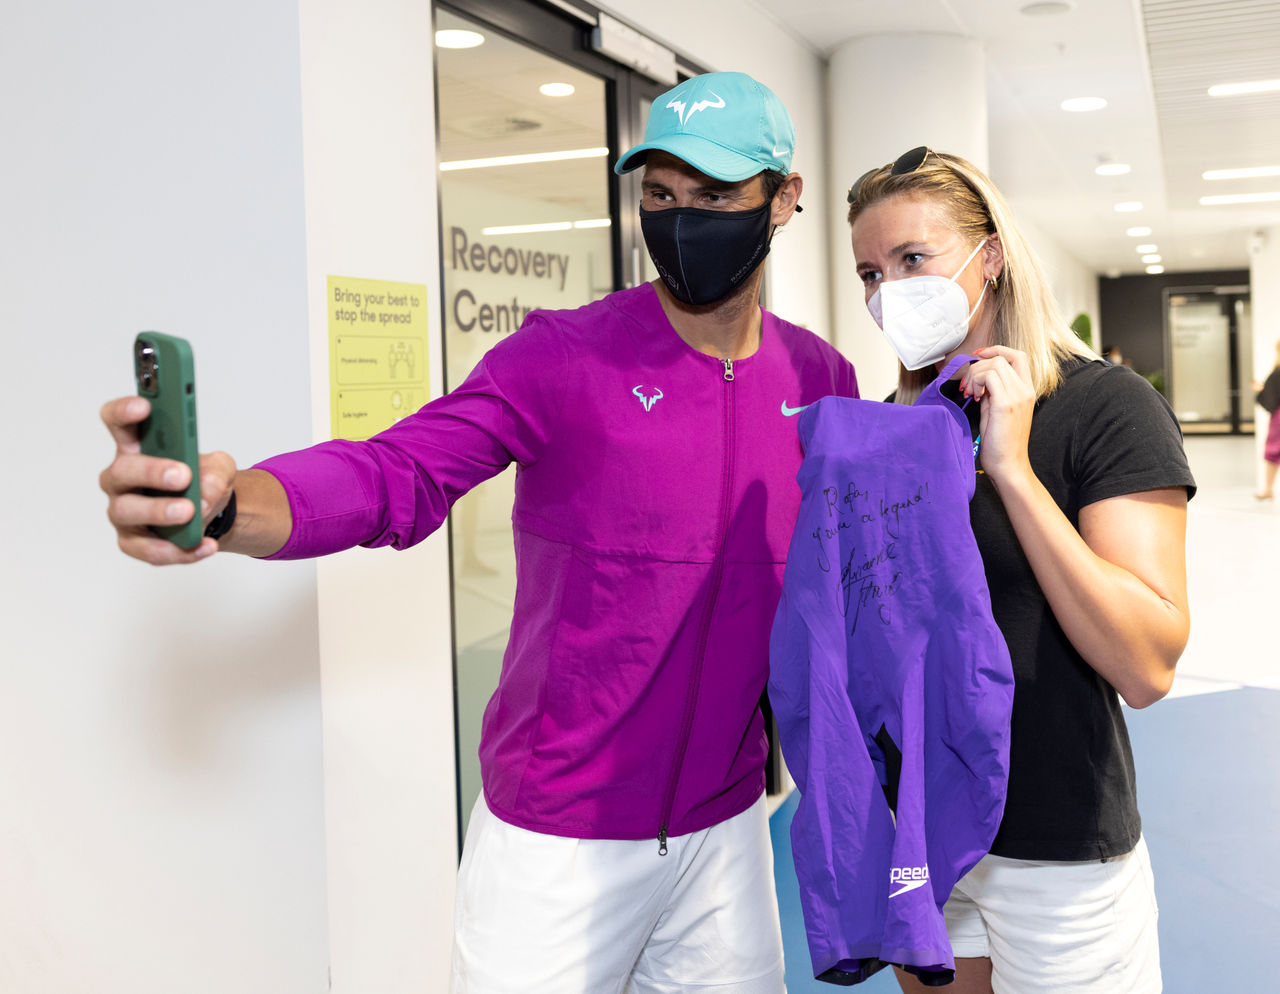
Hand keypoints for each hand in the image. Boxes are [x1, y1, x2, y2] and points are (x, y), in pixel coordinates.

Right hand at [99, 396, 236, 563]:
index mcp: (137, 447)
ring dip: (159, 511)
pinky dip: (180, 550)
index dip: (124, 412)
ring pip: (127, 511)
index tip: (144, 407)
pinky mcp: (132, 542)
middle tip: (182, 475)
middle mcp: (121, 478)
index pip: (117, 422)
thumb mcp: (221, 467)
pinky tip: (206, 545)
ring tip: (189, 511)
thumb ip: (217, 471)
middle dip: (151, 471)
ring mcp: (123, 510)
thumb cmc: (204, 480)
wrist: (213, 514)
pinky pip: (150, 549)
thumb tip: (204, 491)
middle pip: (121, 470)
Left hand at [957, 346, 1035, 487]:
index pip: (1018, 356)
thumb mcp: (996, 410)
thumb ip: (991, 392)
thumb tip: (978, 380)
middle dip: (979, 365)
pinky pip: (988, 376)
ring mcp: (1018, 396)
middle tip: (968, 386)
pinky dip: (976, 382)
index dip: (997, 350)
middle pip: (1003, 357)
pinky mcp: (1006, 404)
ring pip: (994, 364)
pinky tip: (973, 397)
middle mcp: (1025, 390)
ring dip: (975, 375)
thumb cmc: (1000, 442)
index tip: (978, 356)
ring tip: (970, 393)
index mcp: (1027, 390)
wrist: (1008, 465)